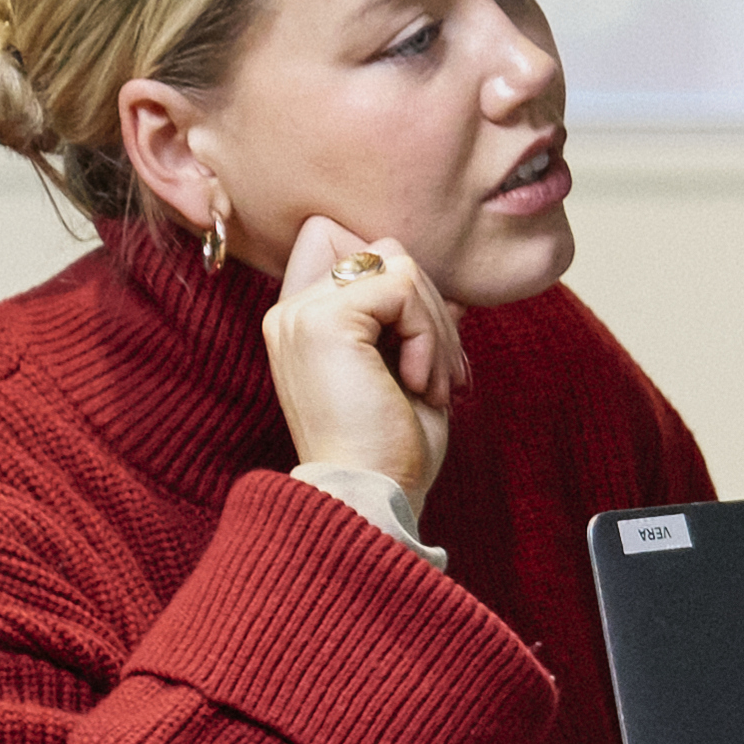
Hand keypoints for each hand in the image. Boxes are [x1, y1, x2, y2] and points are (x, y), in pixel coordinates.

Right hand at [262, 212, 462, 516]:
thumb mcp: (409, 376)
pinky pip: (401, 288)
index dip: (397, 282)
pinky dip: (428, 336)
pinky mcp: (324, 321)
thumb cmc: (392, 452)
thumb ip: (415, 326)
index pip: (345, 245)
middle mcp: (292, 313)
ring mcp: (302, 314)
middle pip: (383, 253)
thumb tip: (451, 294)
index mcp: (304, 325)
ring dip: (434, 328)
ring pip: (398, 265)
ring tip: (428, 387)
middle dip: (430, 309)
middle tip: (441, 376)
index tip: (420, 348)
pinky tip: (417, 385)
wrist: (370, 498)